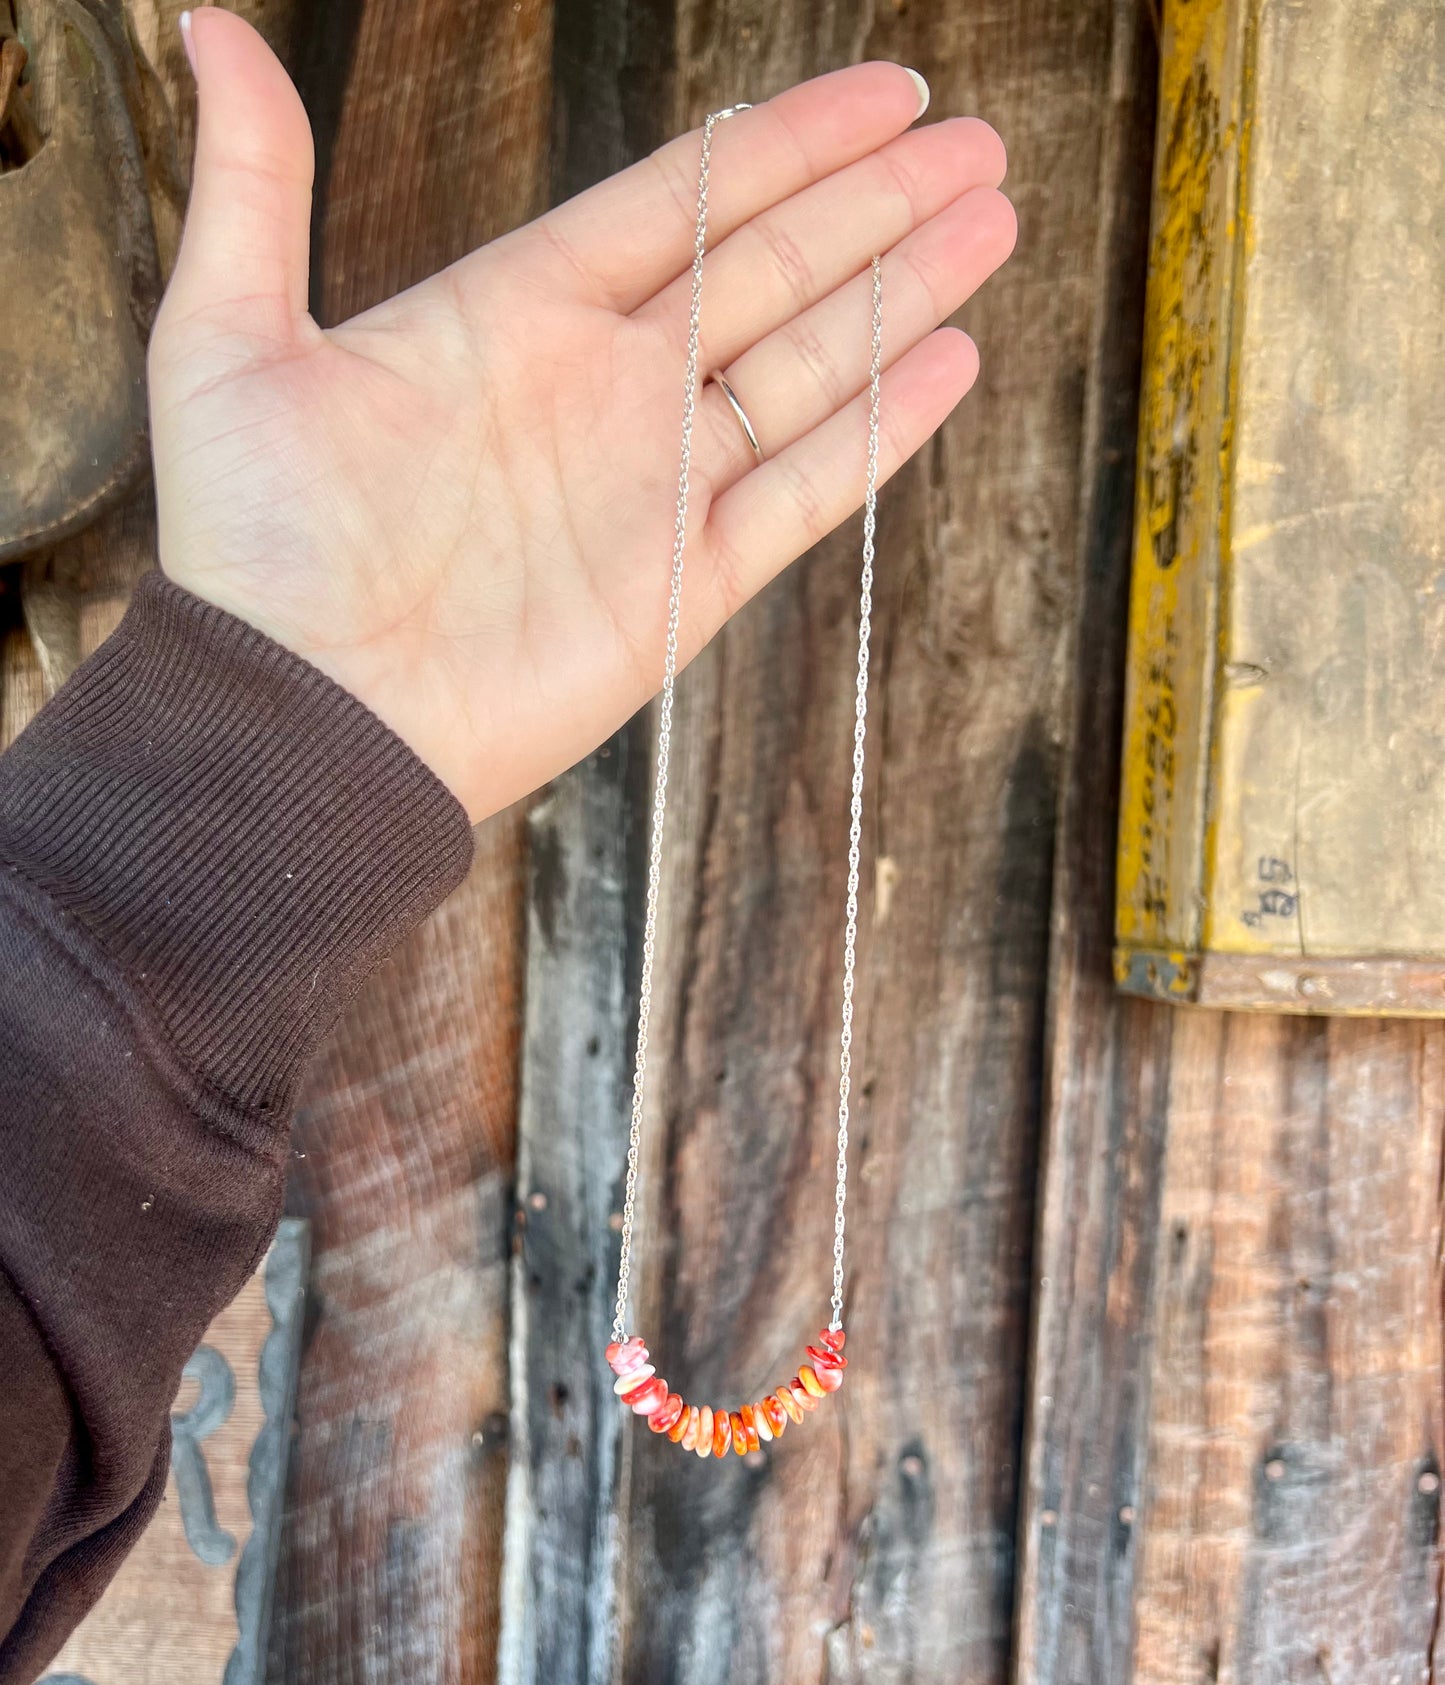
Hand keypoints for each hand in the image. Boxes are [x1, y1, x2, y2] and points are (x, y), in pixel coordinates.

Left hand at [151, 9, 1015, 820]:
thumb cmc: (252, 548)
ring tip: (991, 218)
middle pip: (771, 269)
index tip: (879, 94)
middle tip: (972, 142)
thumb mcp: (226, 339)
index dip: (787, 143)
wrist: (300, 721)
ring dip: (902, 291)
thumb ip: (256, 182)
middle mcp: (603, 392)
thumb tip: (214, 27)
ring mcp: (652, 490)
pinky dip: (879, 430)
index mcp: (515, 314)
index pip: (683, 201)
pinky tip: (949, 359)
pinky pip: (805, 493)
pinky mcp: (683, 589)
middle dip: (876, 202)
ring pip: (808, 365)